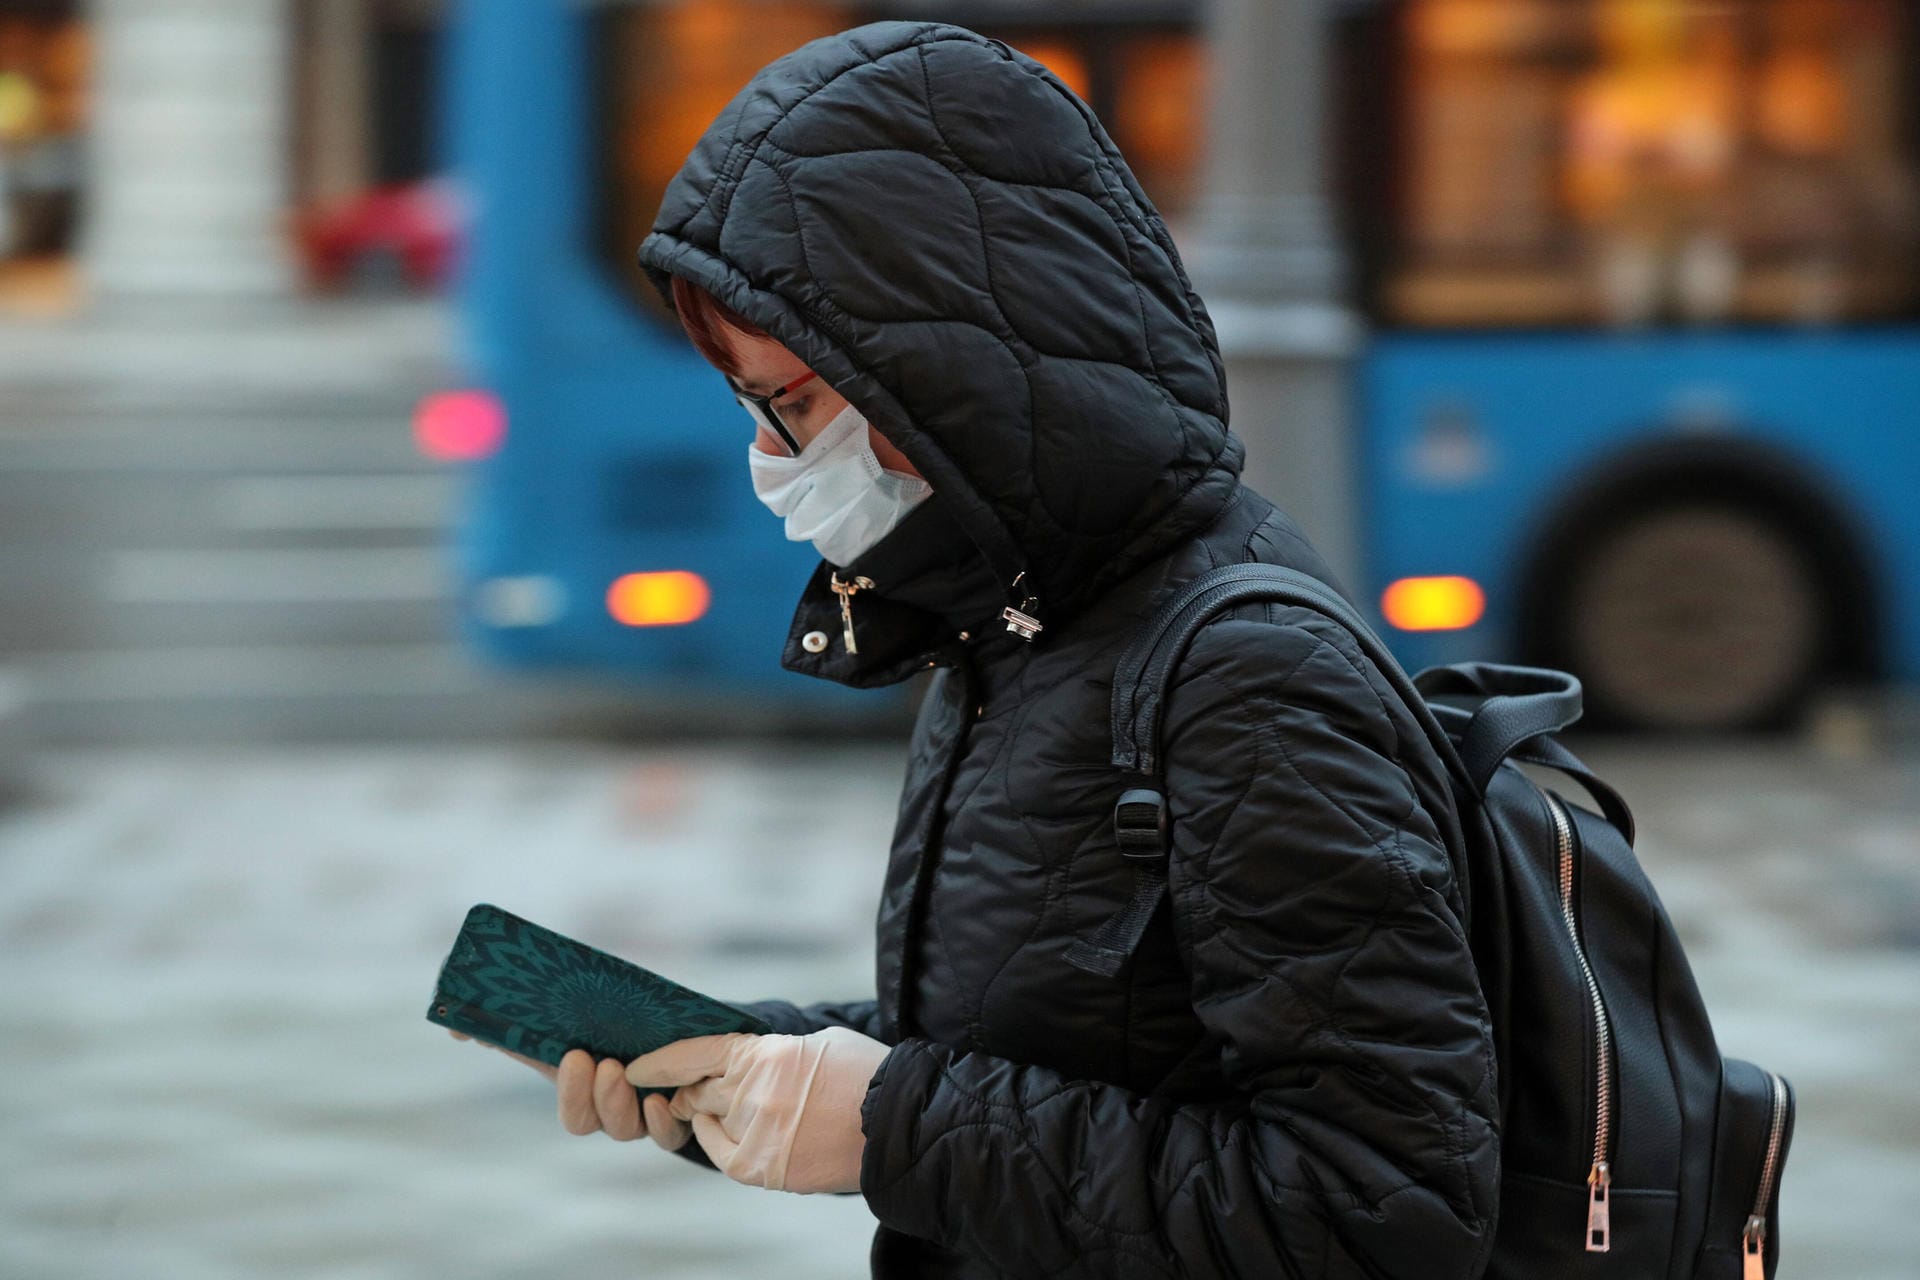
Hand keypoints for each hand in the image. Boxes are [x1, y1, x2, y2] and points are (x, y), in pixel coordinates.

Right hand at [446, 1029, 692, 1151]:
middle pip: (595, 1124)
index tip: (573, 1055)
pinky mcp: (683, 1110)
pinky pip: (672, 1134)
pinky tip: (662, 1100)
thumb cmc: (611, 1020)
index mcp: (586, 1092)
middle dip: (591, 1097)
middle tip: (599, 1061)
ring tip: (621, 1069)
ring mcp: (647, 1113)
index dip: (572, 1094)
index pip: (574, 1114)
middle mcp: (614, 1110)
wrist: (677, 1023)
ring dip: (622, 1102)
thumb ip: (505, 1020)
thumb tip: (454, 1025)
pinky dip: (665, 1122)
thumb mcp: (562, 1015)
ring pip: (631, 1130)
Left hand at [626, 1026, 891, 1193]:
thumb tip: (743, 1059)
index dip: (660, 1061)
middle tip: (682, 1091)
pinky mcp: (764, 1168)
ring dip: (704, 1112)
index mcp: (766, 1055)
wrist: (899, 1125)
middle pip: (697, 1090)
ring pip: (708, 1119)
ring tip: (714, 1108)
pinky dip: (712, 1139)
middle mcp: (754, 1094)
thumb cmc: (865, 1074)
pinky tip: (717, 1130)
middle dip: (687, 1090)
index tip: (635, 1068)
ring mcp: (757, 1134)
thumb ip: (772, 1051)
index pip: (695, 1054)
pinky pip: (720, 1152)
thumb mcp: (816, 1042)